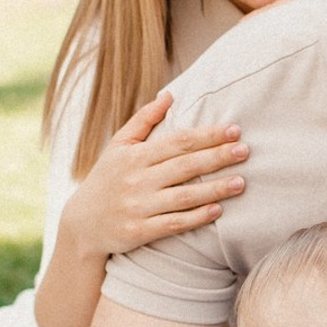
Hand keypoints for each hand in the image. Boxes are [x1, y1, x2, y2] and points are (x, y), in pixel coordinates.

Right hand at [61, 91, 248, 256]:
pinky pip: (173, 223)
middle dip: (217, 157)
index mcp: (135, 156)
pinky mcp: (139, 231)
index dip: (207, 135)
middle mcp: (137, 180)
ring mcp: (139, 206)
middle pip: (185, 166)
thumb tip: (169, 95)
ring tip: (241, 183)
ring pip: (183, 196)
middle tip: (245, 151)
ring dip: (214, 189)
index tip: (233, 130)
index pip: (178, 142)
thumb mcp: (118, 146)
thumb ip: (144, 120)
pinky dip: (196, 217)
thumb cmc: (106, 180)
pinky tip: (218, 211)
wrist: (82, 225)